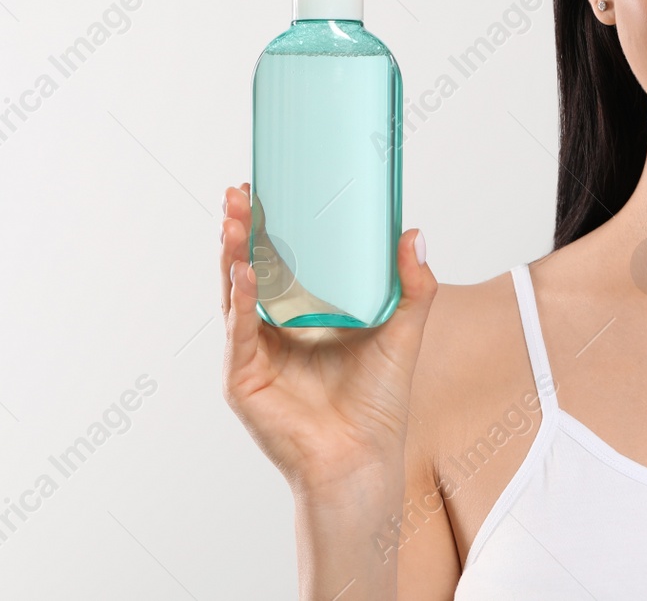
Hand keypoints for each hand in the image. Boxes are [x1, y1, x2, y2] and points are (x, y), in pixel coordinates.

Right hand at [219, 182, 436, 495]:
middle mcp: (271, 331)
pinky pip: (239, 331)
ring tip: (234, 220)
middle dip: (240, 231)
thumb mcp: (400, 331)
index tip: (263, 188)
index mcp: (301, 316)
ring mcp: (252, 354)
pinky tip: (244, 271)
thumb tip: (414, 232)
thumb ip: (412, 285)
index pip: (277, 261)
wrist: (363, 457)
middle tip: (238, 193)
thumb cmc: (377, 403)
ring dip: (232, 256)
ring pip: (235, 294)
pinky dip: (241, 300)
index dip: (267, 227)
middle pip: (248, 270)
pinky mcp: (242, 379)